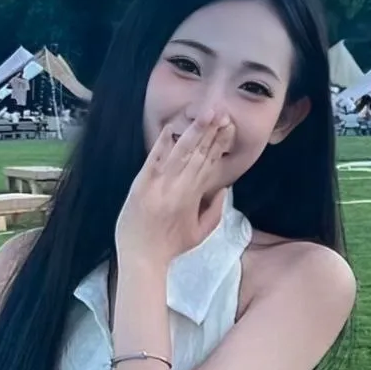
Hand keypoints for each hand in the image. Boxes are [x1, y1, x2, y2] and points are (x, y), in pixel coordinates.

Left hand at [116, 110, 233, 264]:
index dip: (220, 144)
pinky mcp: (142, 185)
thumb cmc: (170, 246)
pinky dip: (163, 144)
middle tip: (222, 111)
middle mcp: (181, 188)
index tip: (229, 126)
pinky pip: (155, 160)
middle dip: (212, 132)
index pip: (211, 164)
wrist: (142, 258)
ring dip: (195, 132)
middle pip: (200, 154)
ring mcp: (161, 185)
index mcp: (195, 198)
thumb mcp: (200, 233)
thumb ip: (215, 210)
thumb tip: (223, 188)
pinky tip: (172, 128)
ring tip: (207, 114)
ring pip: (182, 153)